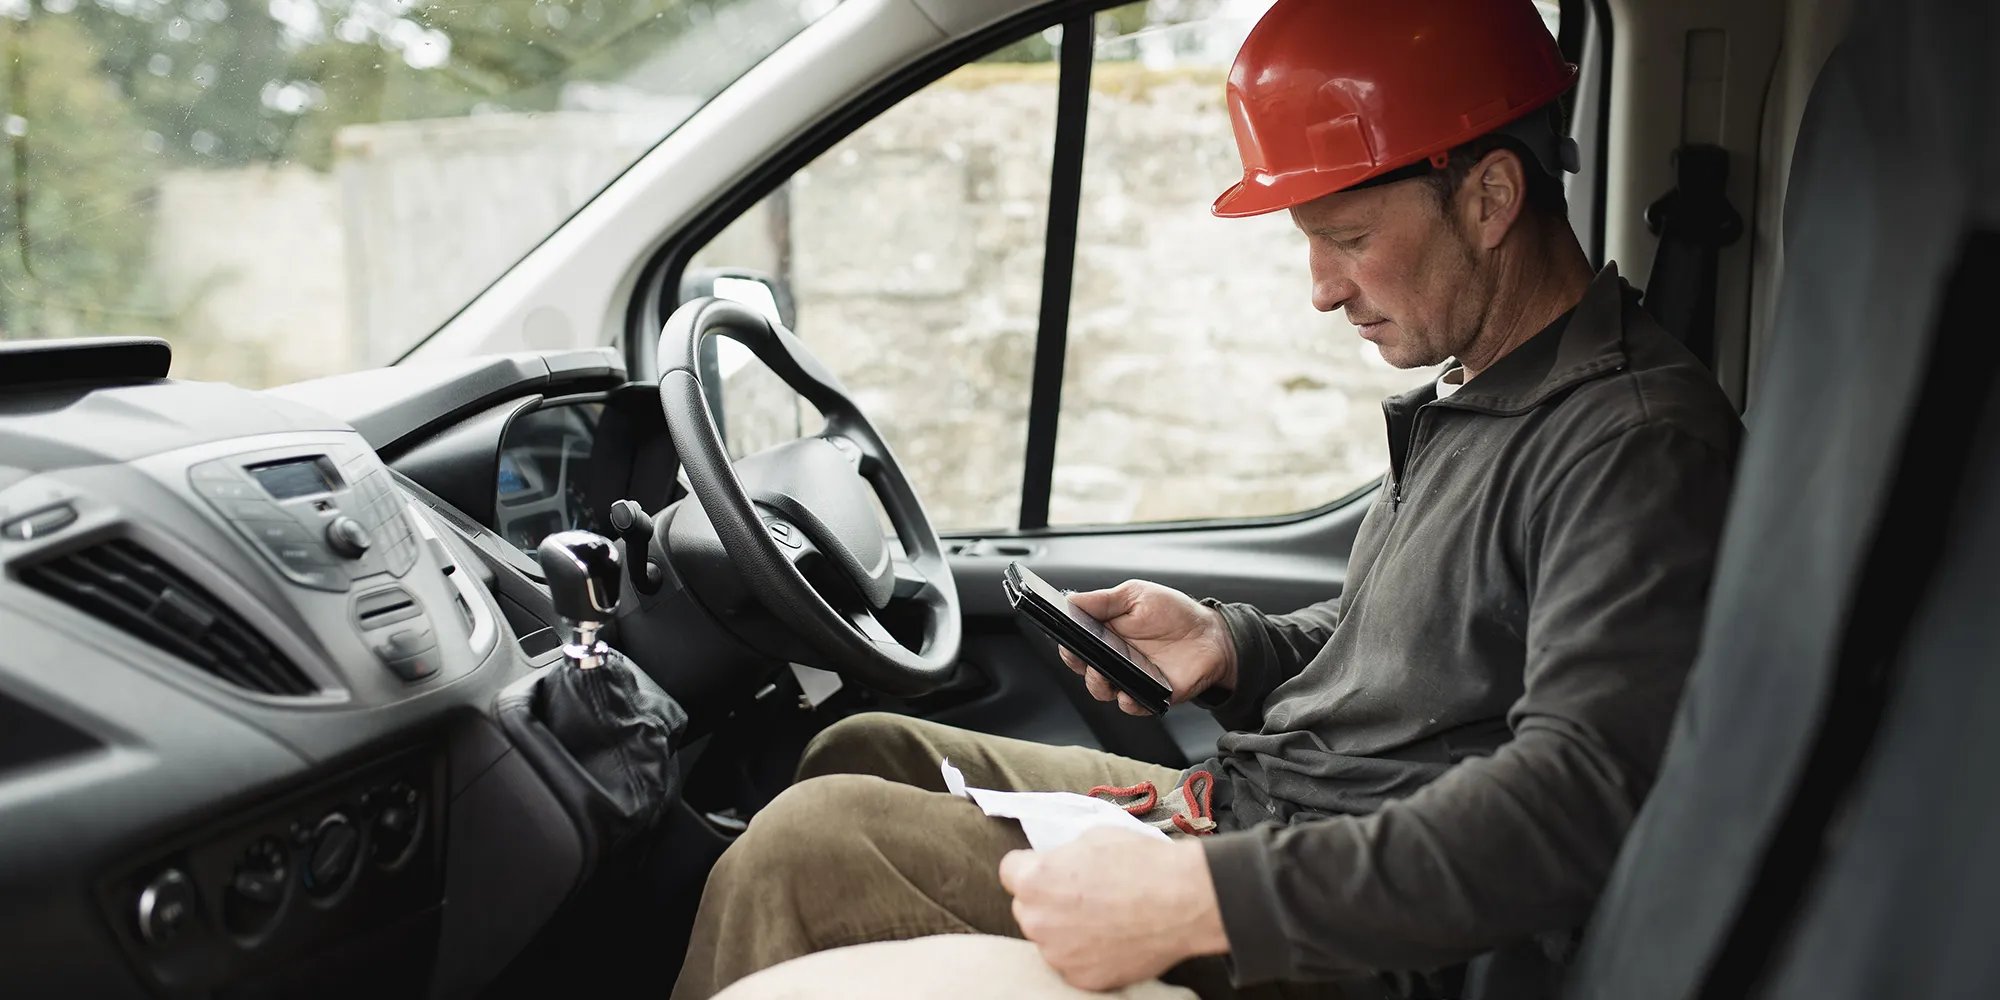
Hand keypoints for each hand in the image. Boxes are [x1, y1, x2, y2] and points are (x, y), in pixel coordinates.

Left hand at [999, 830, 1229, 991]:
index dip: (1030, 867)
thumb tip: (1057, 866)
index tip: (1048, 868)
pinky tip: (1113, 937)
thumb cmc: (1140, 862)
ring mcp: (1059, 954)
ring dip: (1066, 930)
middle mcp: (1038, 921)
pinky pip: (1073, 963)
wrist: (1182, 900)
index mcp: (1034, 881)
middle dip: (1047, 901)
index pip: (1009, 872)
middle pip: (1027, 908)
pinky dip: (1087, 953)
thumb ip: (1061, 857)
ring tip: (1104, 917)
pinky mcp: (1082, 978)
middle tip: (1082, 894)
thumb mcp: (1091, 838)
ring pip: (1049, 939)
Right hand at [1058, 580, 1238, 715]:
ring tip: (1104, 674)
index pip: (1076, 644)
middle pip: (1083, 669)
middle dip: (1078, 665)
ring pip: (1102, 690)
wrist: (1210, 634)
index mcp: (1106, 634)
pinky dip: (1127, 702)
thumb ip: (1103, 600)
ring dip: (1097, 685)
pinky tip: (1129, 692)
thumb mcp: (1136, 595)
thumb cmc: (1174, 612)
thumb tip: (1071, 599)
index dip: (1068, 644)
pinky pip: (1131, 705)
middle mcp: (1114, 659)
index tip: (1066, 639)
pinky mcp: (1149, 695)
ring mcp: (1130, 678)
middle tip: (1083, 656)